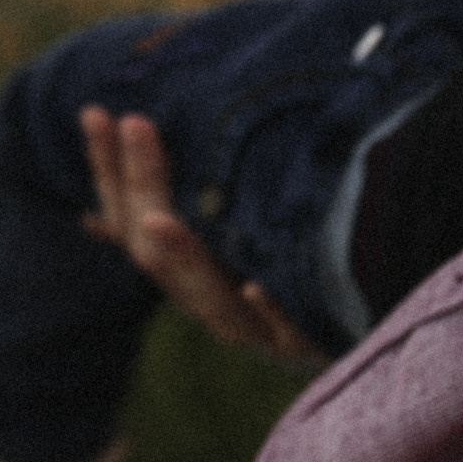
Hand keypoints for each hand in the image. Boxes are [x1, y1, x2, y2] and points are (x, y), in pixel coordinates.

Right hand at [79, 106, 326, 366]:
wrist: (368, 345)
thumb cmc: (294, 289)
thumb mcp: (240, 249)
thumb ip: (189, 220)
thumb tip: (101, 209)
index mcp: (192, 280)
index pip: (132, 223)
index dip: (111, 173)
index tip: (95, 115)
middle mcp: (215, 308)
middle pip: (158, 257)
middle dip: (143, 190)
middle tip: (136, 123)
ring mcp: (260, 332)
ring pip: (210, 300)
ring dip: (185, 256)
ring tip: (158, 218)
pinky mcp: (309, 347)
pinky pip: (287, 330)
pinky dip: (269, 309)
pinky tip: (257, 286)